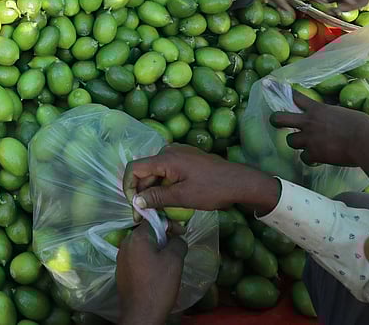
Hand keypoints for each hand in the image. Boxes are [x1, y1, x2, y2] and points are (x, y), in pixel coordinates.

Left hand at [116, 223, 187, 324]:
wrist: (141, 314)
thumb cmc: (158, 285)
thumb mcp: (174, 261)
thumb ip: (178, 243)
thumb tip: (177, 238)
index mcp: (136, 238)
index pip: (153, 220)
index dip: (169, 224)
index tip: (182, 233)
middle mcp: (125, 244)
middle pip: (147, 232)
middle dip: (163, 237)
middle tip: (177, 246)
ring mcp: (121, 258)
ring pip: (142, 246)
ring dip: (156, 248)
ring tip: (170, 259)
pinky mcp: (122, 270)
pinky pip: (137, 257)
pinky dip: (149, 259)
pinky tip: (158, 270)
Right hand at [124, 145, 279, 213]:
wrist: (240, 182)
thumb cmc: (212, 189)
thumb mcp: (183, 197)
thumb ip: (157, 197)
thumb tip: (136, 201)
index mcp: (165, 158)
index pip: (134, 168)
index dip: (128, 187)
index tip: (134, 206)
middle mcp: (169, 151)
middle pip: (145, 172)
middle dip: (142, 193)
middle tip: (145, 216)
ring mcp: (179, 154)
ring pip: (156, 173)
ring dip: (154, 191)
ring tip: (158, 212)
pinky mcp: (187, 159)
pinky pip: (167, 171)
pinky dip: (164, 185)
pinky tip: (169, 201)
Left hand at [271, 90, 368, 166]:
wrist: (365, 141)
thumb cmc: (363, 125)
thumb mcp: (345, 113)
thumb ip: (334, 114)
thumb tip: (338, 116)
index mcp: (318, 109)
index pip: (296, 96)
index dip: (283, 91)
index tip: (272, 85)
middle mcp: (309, 122)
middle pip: (279, 118)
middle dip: (275, 120)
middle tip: (275, 122)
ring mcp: (309, 138)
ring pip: (290, 140)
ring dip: (297, 143)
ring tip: (306, 145)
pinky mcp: (314, 153)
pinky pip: (304, 158)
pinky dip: (310, 159)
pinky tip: (317, 159)